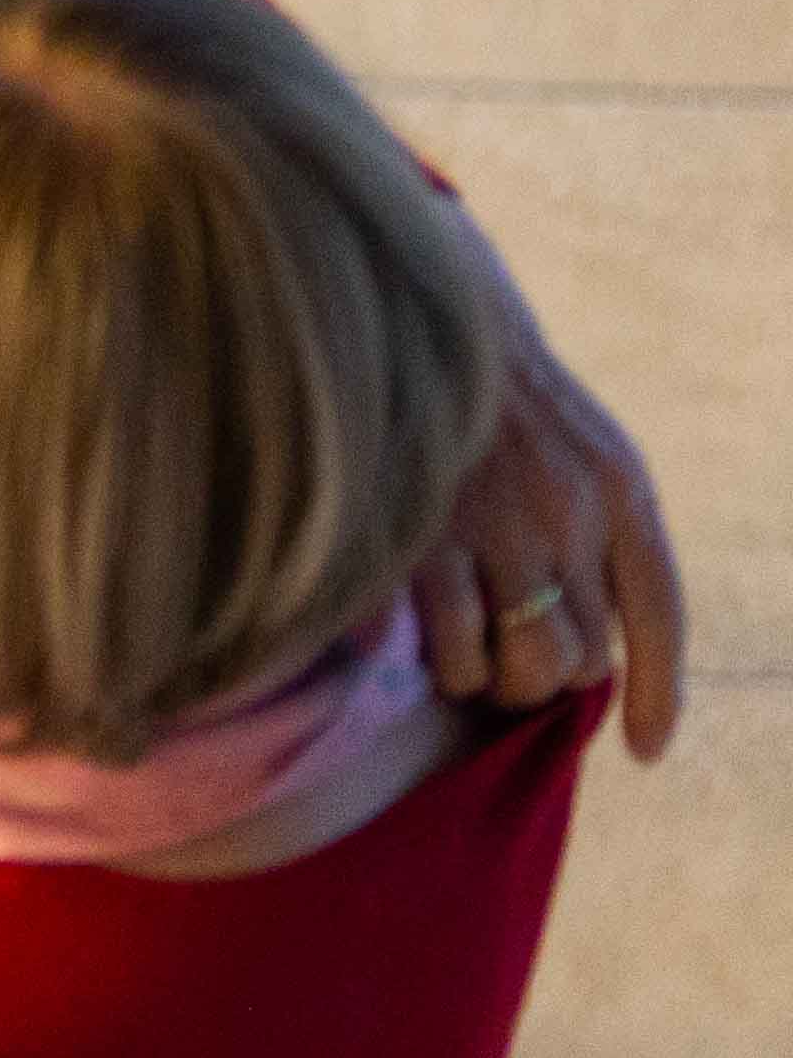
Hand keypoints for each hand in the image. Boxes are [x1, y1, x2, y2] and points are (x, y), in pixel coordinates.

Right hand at [410, 212, 687, 758]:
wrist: (399, 309)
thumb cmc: (490, 394)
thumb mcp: (578, 445)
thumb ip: (601, 529)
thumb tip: (599, 647)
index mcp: (617, 487)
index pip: (658, 615)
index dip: (656, 694)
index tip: (642, 748)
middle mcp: (566, 510)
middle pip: (583, 658)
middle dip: (546, 674)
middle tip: (508, 658)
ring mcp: (492, 524)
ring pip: (523, 665)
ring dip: (493, 677)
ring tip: (465, 654)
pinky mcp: (419, 537)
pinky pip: (451, 648)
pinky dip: (440, 660)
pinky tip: (417, 639)